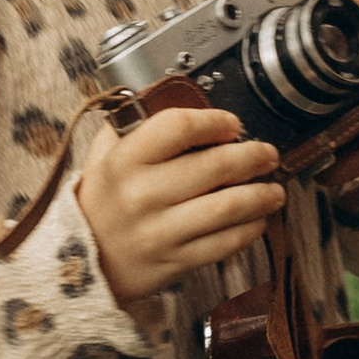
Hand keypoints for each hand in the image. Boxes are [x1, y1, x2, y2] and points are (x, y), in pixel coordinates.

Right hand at [78, 106, 282, 305]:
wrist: (84, 262)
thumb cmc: (102, 201)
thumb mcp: (104, 155)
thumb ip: (135, 125)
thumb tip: (177, 96)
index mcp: (124, 161)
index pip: (179, 127)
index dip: (215, 121)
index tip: (232, 124)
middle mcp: (142, 195)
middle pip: (216, 165)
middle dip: (254, 156)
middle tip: (267, 154)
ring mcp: (161, 231)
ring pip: (229, 207)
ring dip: (262, 194)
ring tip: (274, 189)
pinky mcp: (177, 261)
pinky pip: (226, 242)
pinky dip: (251, 227)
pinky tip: (257, 218)